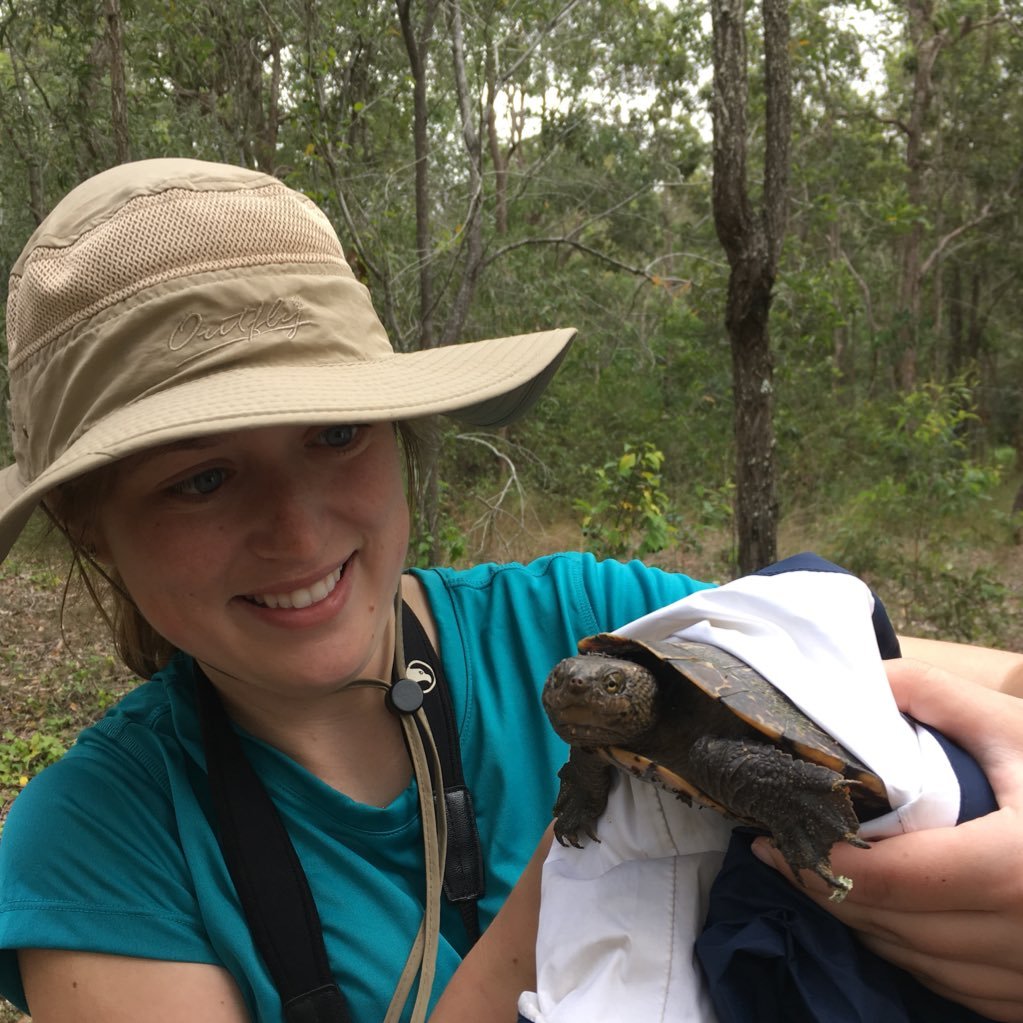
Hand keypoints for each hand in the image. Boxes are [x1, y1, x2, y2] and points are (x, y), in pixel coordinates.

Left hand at [752, 657, 1022, 1021]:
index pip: (890, 882)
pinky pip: (950, 986)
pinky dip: (908, 952)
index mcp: (1016, 869)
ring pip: (915, 963)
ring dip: (861, 922)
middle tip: (780, 851)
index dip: (821, 861)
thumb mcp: (1019, 731)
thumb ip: (939, 697)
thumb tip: (867, 679)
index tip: (771, 836)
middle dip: (825, 888)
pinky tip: (884, 914)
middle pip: (892, 926)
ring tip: (818, 875)